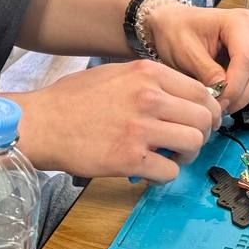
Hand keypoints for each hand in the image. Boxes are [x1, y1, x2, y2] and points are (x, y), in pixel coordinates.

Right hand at [19, 61, 221, 181]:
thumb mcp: (116, 74)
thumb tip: (182, 98)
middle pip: (203, 118)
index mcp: (148, 73)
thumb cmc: (73, 100)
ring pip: (193, 144)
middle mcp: (149, 97)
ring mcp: (140, 129)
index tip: (201, 122)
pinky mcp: (130, 158)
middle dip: (202, 134)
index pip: (201, 92)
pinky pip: (170, 172)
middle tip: (188, 143)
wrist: (41, 124)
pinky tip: (151, 170)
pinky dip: (165, 175)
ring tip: (171, 157)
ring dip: (187, 155)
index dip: (206, 110)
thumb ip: (151, 82)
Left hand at [143, 4, 248, 112]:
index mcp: (239, 22)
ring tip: (235, 101)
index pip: (247, 61)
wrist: (175, 25)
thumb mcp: (184, 51)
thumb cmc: (177, 33)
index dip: (234, 88)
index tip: (216, 104)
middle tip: (218, 109)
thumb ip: (206, 71)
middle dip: (242, 97)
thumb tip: (224, 92)